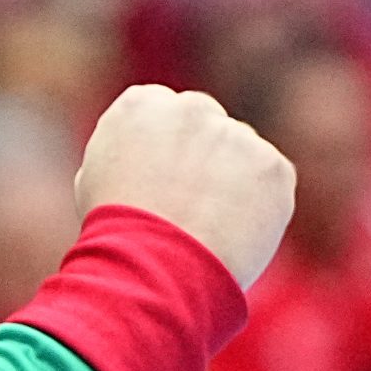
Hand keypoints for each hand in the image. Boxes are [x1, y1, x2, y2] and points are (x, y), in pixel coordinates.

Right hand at [76, 84, 294, 288]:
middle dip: (207, 157)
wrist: (151, 265)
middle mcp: (191, 108)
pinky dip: (261, 208)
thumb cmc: (114, 233)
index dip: (169, 149)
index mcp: (142, 104)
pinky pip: (272, 184)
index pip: (167, 112)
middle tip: (195, 206)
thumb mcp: (96, 179)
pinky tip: (232, 235)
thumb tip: (142, 154)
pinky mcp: (273, 166)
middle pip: (209, 126)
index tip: (168, 180)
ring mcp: (236, 135)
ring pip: (243, 154)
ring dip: (235, 181)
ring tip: (209, 229)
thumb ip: (126, 151)